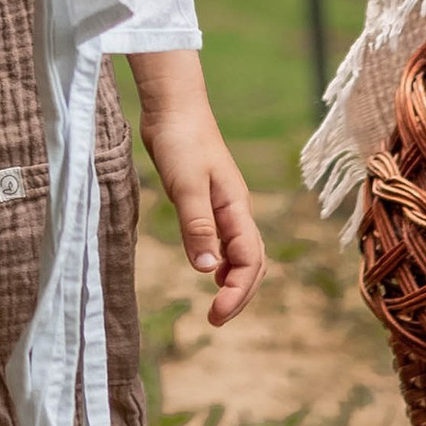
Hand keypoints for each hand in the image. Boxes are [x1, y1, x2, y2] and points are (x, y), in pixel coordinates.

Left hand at [133, 67, 265, 326]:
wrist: (173, 106)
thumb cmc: (180, 140)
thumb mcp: (186, 185)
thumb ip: (197, 226)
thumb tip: (208, 270)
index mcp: (236, 208)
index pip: (249, 261)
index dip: (237, 292)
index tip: (214, 315)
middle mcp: (235, 210)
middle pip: (252, 262)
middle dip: (240, 294)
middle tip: (215, 320)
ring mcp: (223, 205)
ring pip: (241, 251)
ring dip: (233, 279)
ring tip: (216, 305)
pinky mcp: (207, 199)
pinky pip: (225, 239)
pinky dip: (222, 260)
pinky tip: (208, 268)